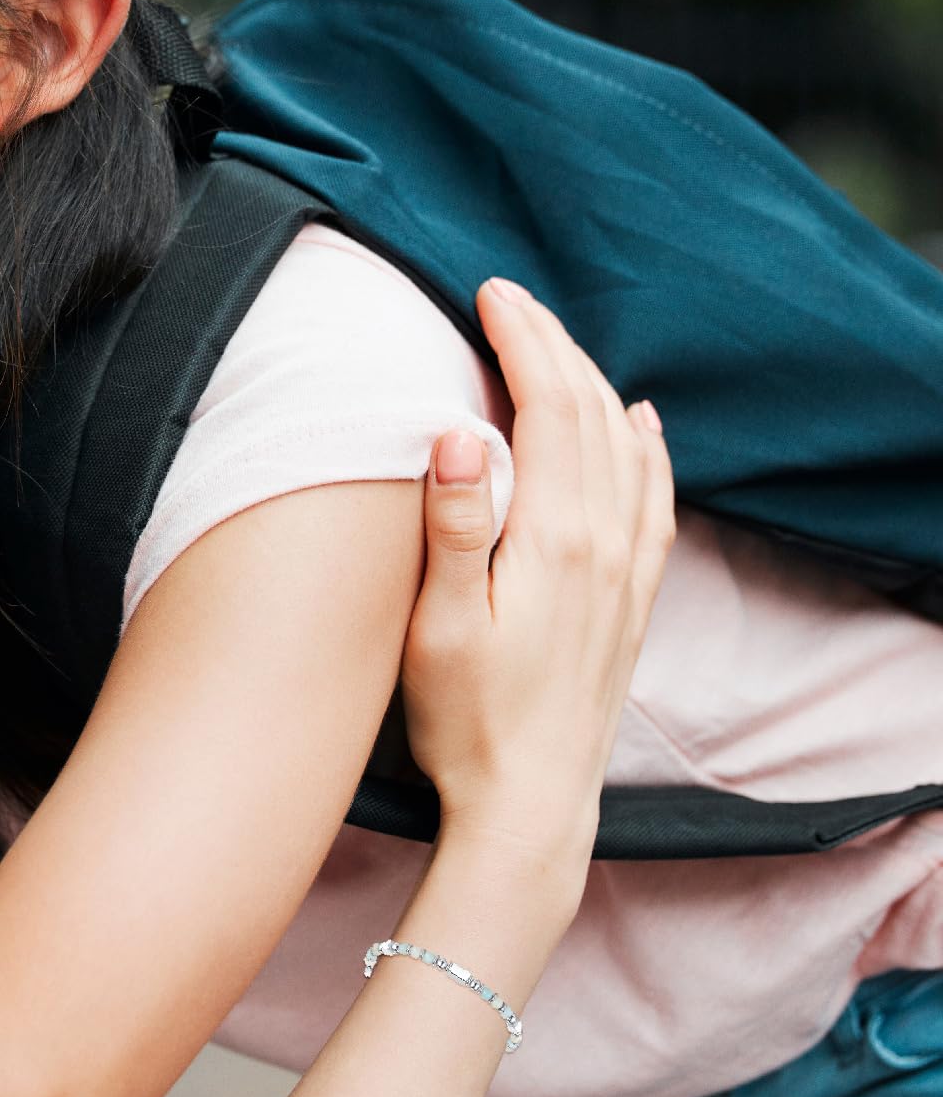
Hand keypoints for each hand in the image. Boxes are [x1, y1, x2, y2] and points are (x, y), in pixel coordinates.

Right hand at [400, 278, 674, 877]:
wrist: (532, 803)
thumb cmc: (469, 722)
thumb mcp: (439, 627)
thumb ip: (453, 526)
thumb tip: (456, 432)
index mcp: (555, 539)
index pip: (548, 408)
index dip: (522, 341)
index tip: (490, 293)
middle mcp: (605, 543)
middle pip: (591, 412)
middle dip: (552, 344)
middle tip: (509, 298)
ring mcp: (627, 570)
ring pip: (626, 445)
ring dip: (593, 382)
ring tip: (554, 342)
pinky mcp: (633, 597)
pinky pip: (656, 496)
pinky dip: (648, 445)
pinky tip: (641, 424)